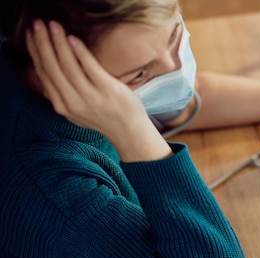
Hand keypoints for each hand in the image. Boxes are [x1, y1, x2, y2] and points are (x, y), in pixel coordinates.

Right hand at [25, 20, 169, 160]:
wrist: (129, 131)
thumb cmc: (104, 117)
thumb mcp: (76, 112)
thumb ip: (61, 96)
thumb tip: (45, 76)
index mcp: (62, 106)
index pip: (44, 75)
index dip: (35, 53)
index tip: (30, 36)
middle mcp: (73, 102)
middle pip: (52, 68)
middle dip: (43, 43)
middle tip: (39, 25)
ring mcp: (91, 96)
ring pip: (68, 65)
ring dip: (58, 43)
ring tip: (54, 26)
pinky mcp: (108, 90)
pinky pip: (90, 67)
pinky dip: (80, 52)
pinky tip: (73, 38)